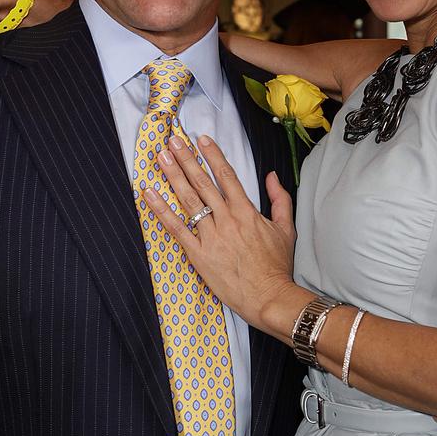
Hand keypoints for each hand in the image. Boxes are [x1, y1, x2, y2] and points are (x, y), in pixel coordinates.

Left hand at [145, 134, 296, 327]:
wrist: (268, 296)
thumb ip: (280, 199)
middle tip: (173, 141)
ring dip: (173, 176)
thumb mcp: (286, 228)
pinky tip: (150, 194)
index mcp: (246, 211)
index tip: (200, 139)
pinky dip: (162, 210)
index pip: (226, 175)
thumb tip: (272, 176)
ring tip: (160, 157)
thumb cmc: (276, 265)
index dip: (212, 155)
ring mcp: (211, 236)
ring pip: (189, 200)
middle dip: (186, 159)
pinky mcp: (198, 254)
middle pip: (203, 182)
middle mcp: (226, 219)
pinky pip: (177, 228)